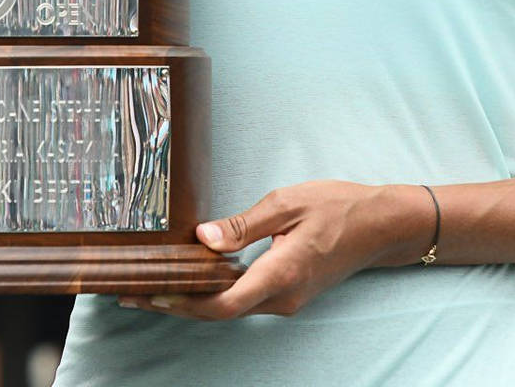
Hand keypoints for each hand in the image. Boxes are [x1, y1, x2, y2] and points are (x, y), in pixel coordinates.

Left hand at [118, 181, 427, 320]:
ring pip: (228, 308)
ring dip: (190, 299)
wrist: (383, 226)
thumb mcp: (288, 203)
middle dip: (173, 303)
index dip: (181, 302)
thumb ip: (243, 224)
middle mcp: (281, 298)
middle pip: (217, 312)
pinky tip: (193, 277)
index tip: (148, 292)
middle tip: (131, 290)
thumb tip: (202, 237)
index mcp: (280, 275)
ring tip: (152, 283)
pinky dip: (212, 292)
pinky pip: (242, 299)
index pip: (221, 304)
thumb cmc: (339, 207)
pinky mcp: (287, 293)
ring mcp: (285, 299)